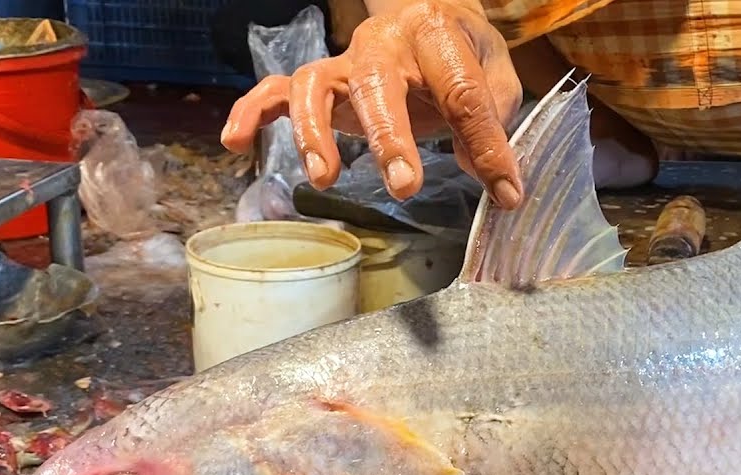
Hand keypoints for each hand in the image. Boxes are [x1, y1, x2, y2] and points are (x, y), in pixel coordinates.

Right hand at [220, 0, 524, 206]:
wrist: (431, 14)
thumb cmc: (466, 56)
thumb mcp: (497, 79)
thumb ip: (493, 123)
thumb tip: (492, 179)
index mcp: (437, 33)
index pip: (461, 91)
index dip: (486, 145)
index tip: (505, 191)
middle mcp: (384, 41)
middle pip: (378, 84)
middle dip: (390, 138)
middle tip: (404, 187)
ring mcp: (347, 60)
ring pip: (316, 84)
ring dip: (315, 132)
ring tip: (326, 179)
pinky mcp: (323, 80)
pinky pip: (276, 91)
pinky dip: (252, 112)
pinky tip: (235, 142)